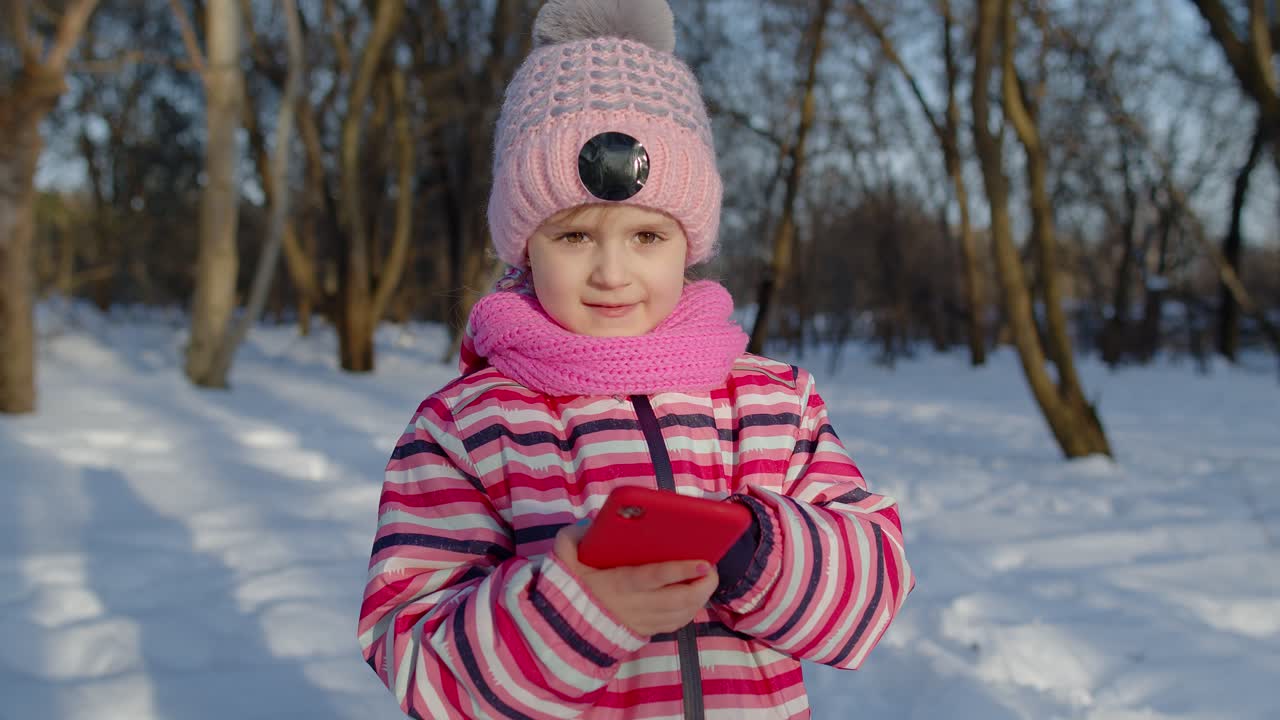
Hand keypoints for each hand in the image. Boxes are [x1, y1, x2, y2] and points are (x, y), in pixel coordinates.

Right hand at [553, 521, 717, 636]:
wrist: (561, 626)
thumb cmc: (570, 586)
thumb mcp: (565, 558)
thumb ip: (573, 537)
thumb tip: (590, 524)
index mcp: (620, 583)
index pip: (656, 577)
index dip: (682, 570)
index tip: (704, 562)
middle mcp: (636, 606)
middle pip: (679, 600)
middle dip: (702, 585)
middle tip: (712, 568)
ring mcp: (643, 622)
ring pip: (682, 614)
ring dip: (700, 598)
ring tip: (707, 579)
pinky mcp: (644, 632)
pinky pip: (675, 624)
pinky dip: (690, 610)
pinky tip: (695, 597)